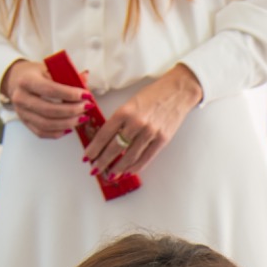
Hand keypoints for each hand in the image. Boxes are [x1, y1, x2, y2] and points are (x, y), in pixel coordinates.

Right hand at [0, 60, 86, 138]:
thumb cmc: (37, 74)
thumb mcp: (50, 69)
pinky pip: (42, 132)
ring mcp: (21, 112)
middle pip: (49, 110)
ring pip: (46, 124)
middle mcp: (21, 98)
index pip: (50, 90)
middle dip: (72, 111)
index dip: (70, 94)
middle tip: (87, 107)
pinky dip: (58, 132)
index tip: (86, 95)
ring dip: (68, 123)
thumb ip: (67, 75)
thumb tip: (85, 77)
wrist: (17, 81)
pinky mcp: (25, 122)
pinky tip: (70, 127)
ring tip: (82, 118)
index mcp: (27, 81)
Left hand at [84, 64, 202, 177]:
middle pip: (115, 148)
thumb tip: (109, 139)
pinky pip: (146, 158)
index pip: (105, 134)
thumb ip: (120, 119)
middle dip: (103, 161)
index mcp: (125, 111)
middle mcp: (136, 123)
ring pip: (130, 156)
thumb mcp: (131, 102)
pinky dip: (135, 167)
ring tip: (111, 174)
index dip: (94, 148)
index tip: (88, 156)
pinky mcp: (162, 139)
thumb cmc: (153, 95)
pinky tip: (128, 171)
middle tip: (95, 169)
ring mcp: (150, 132)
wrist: (178, 91)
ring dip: (118, 168)